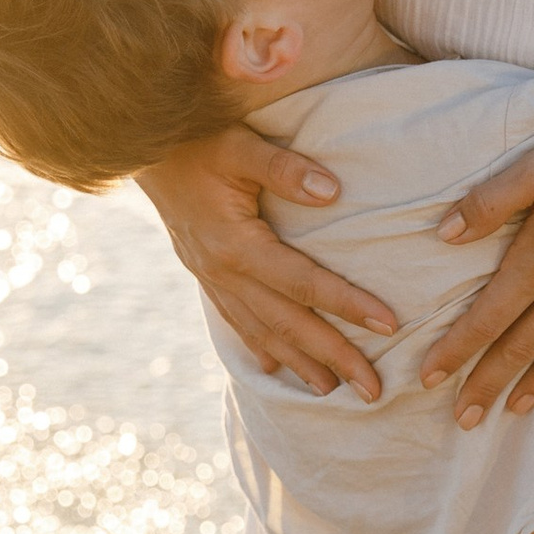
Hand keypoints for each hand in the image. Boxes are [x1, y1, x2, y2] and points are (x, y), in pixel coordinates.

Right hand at [133, 126, 395, 399]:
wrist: (143, 150)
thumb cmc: (199, 141)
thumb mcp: (241, 146)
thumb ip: (284, 168)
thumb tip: (332, 191)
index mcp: (236, 244)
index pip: (303, 283)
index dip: (347, 303)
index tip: (390, 323)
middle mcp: (223, 272)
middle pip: (287, 324)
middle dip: (334, 357)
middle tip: (374, 390)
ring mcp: (211, 279)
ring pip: (261, 332)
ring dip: (300, 364)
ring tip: (334, 391)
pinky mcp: (205, 277)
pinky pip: (237, 322)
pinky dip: (260, 348)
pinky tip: (278, 368)